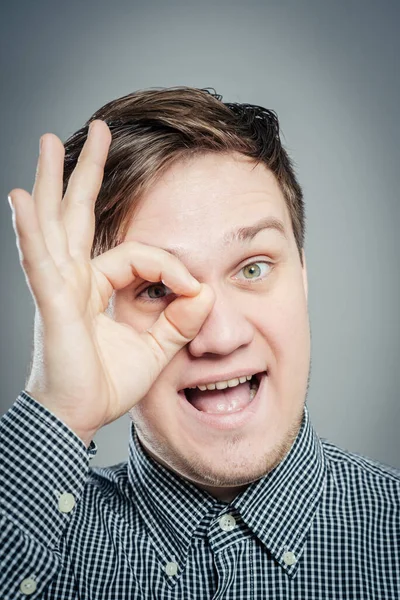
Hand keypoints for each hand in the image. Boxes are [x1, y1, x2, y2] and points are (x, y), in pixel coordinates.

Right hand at [8, 120, 213, 445]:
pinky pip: (40, 260)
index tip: (195, 291)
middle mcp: (73, 277)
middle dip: (86, 172)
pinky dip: (30, 229)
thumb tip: (206, 293)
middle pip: (78, 214)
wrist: (76, 416)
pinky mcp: (51, 303)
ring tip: (49, 143)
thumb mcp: (154, 347)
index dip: (171, 267)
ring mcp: (58, 286)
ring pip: (54, 222)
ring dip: (52, 181)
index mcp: (96, 286)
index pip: (139, 255)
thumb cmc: (105, 383)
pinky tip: (22, 198)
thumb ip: (179, 319)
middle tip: (96, 131)